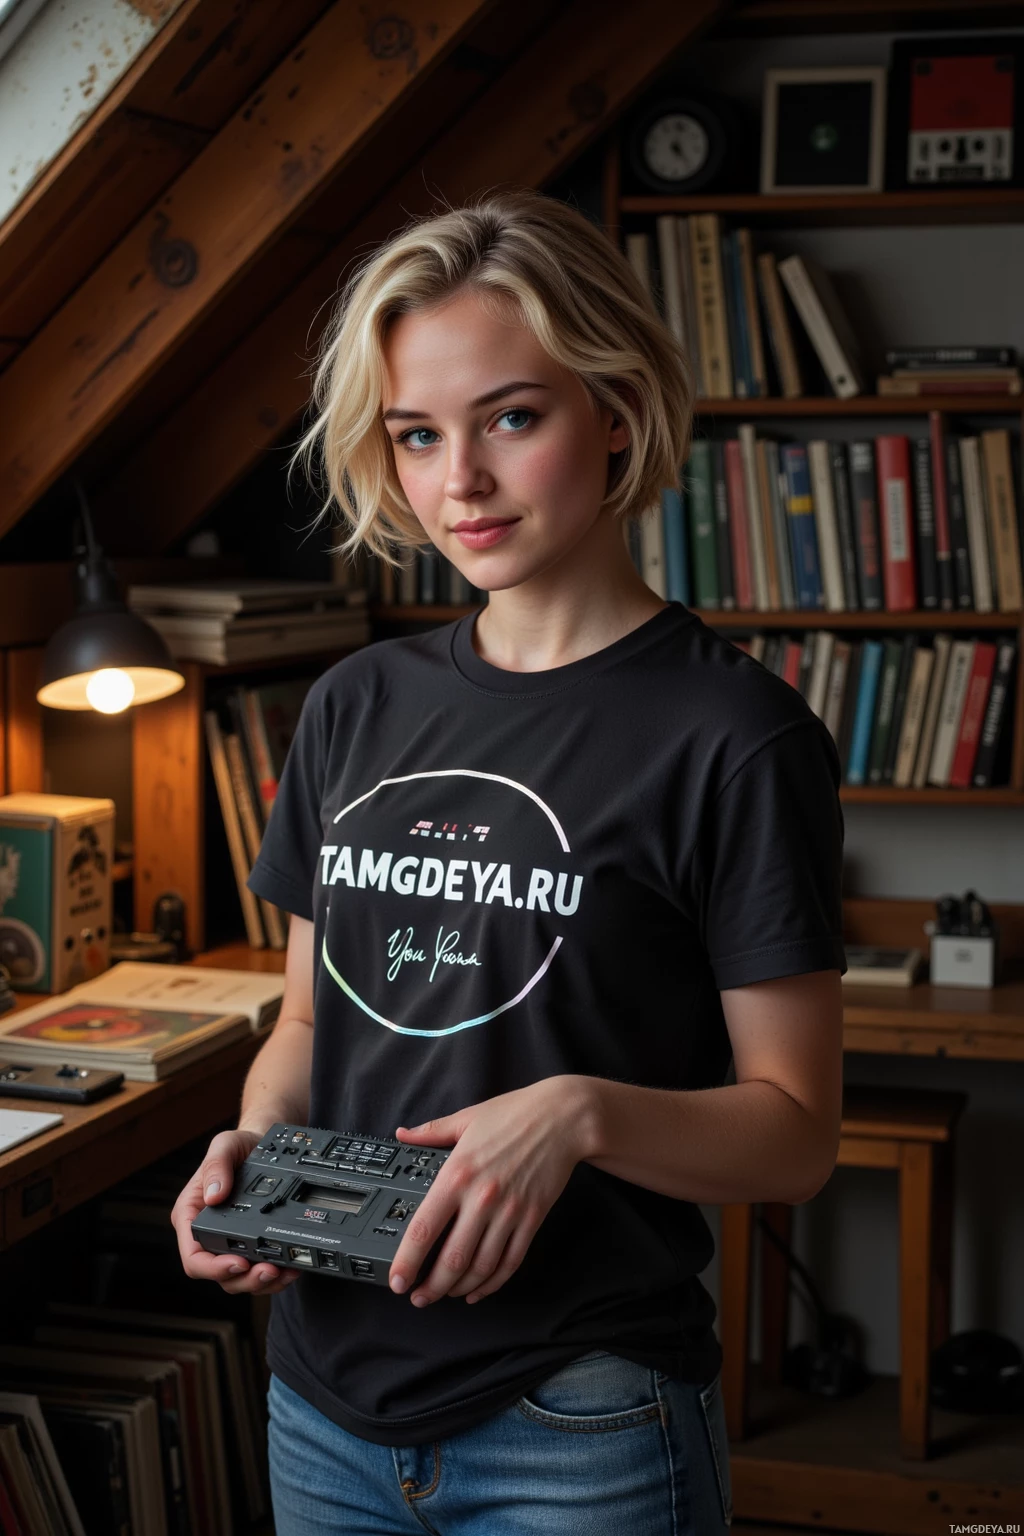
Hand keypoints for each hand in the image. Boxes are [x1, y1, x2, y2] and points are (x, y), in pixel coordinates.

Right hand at [170, 1128, 299, 1296]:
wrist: (261, 1145)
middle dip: (244, 1279)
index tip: (237, 1263)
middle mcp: (207, 1235)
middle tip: (269, 1271)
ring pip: (239, 1279)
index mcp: (191, 1216)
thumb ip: (216, 1167)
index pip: (193, 1256)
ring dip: (261, 1282)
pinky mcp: (250, 1245)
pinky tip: (291, 1268)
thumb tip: (214, 1195)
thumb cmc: (237, 1146)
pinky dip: (275, 1275)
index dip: (213, 1268)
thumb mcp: (225, 1145)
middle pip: (218, 1274)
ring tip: (284, 1272)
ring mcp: (229, 1243)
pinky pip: (258, 1269)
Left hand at [387, 1076, 594, 1306]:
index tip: (397, 1280)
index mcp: (458, 1174)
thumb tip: (403, 1134)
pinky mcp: (532, 1220)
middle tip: (419, 1298)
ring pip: (481, 1267)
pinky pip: (510, 1262)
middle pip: (452, 1259)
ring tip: (446, 1295)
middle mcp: (481, 1198)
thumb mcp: (466, 1118)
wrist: (563, 1117)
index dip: (407, 1262)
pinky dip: (493, 1283)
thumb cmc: (515, 1114)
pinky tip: (479, 1289)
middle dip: (432, 1287)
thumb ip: (431, 1131)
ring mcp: (509, 1212)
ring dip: (460, 1289)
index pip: (425, 1229)